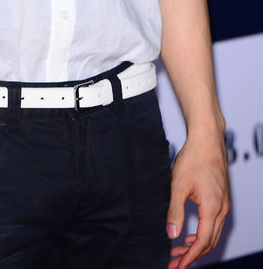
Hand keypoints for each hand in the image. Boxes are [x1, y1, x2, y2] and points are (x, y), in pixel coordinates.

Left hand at [167, 132, 229, 267]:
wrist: (207, 139)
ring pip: (212, 234)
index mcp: (213, 208)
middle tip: (174, 262)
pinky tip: (189, 234)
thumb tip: (172, 234)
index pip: (202, 242)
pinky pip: (214, 224)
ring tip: (178, 251)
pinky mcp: (221, 198)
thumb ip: (175, 211)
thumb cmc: (194, 157)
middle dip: (192, 255)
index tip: (177, 266)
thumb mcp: (178, 185)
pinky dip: (202, 234)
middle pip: (209, 242)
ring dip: (196, 245)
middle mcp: (222, 208)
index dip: (189, 257)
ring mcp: (223, 203)